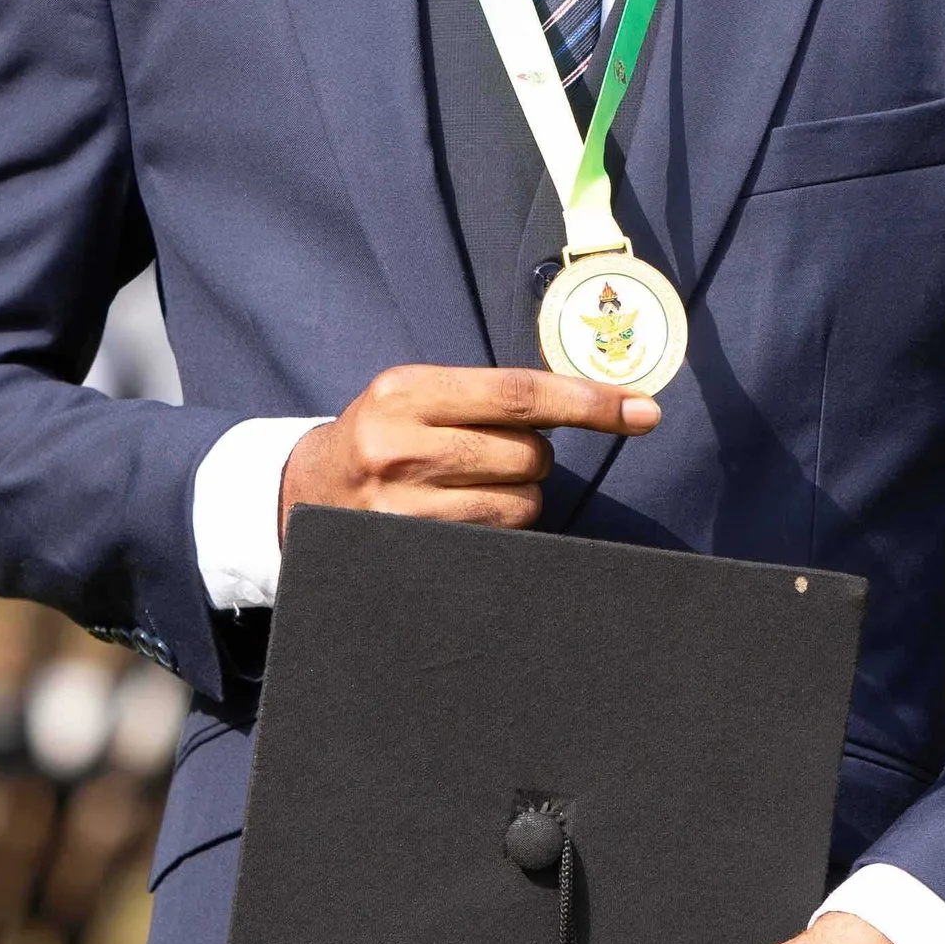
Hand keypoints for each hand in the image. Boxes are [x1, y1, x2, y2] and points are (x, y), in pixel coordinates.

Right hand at [281, 364, 658, 532]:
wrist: (301, 494)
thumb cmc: (382, 436)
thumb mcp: (417, 397)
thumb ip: (490, 396)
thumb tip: (596, 401)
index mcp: (405, 390)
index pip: (520, 394)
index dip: (590, 402)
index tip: (643, 410)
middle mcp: (400, 445)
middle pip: (530, 455)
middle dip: (532, 457)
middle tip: (489, 457)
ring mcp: (402, 507)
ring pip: (522, 504)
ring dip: (518, 497)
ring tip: (469, 490)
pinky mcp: (409, 552)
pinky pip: (499, 542)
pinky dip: (501, 530)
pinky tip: (464, 520)